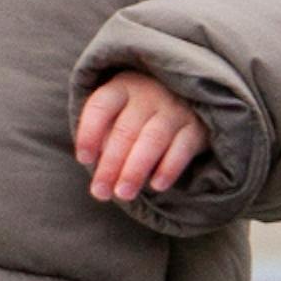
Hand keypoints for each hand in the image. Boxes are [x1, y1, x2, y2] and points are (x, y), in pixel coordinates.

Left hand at [73, 71, 207, 201]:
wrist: (189, 97)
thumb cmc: (142, 111)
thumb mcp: (121, 110)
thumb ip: (106, 134)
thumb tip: (97, 166)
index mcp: (122, 87)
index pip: (100, 106)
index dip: (89, 133)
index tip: (84, 159)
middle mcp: (149, 94)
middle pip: (125, 130)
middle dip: (111, 164)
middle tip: (101, 192)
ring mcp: (175, 108)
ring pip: (152, 139)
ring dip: (135, 169)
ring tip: (124, 194)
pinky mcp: (197, 126)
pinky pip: (182, 148)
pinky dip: (169, 168)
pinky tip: (156, 185)